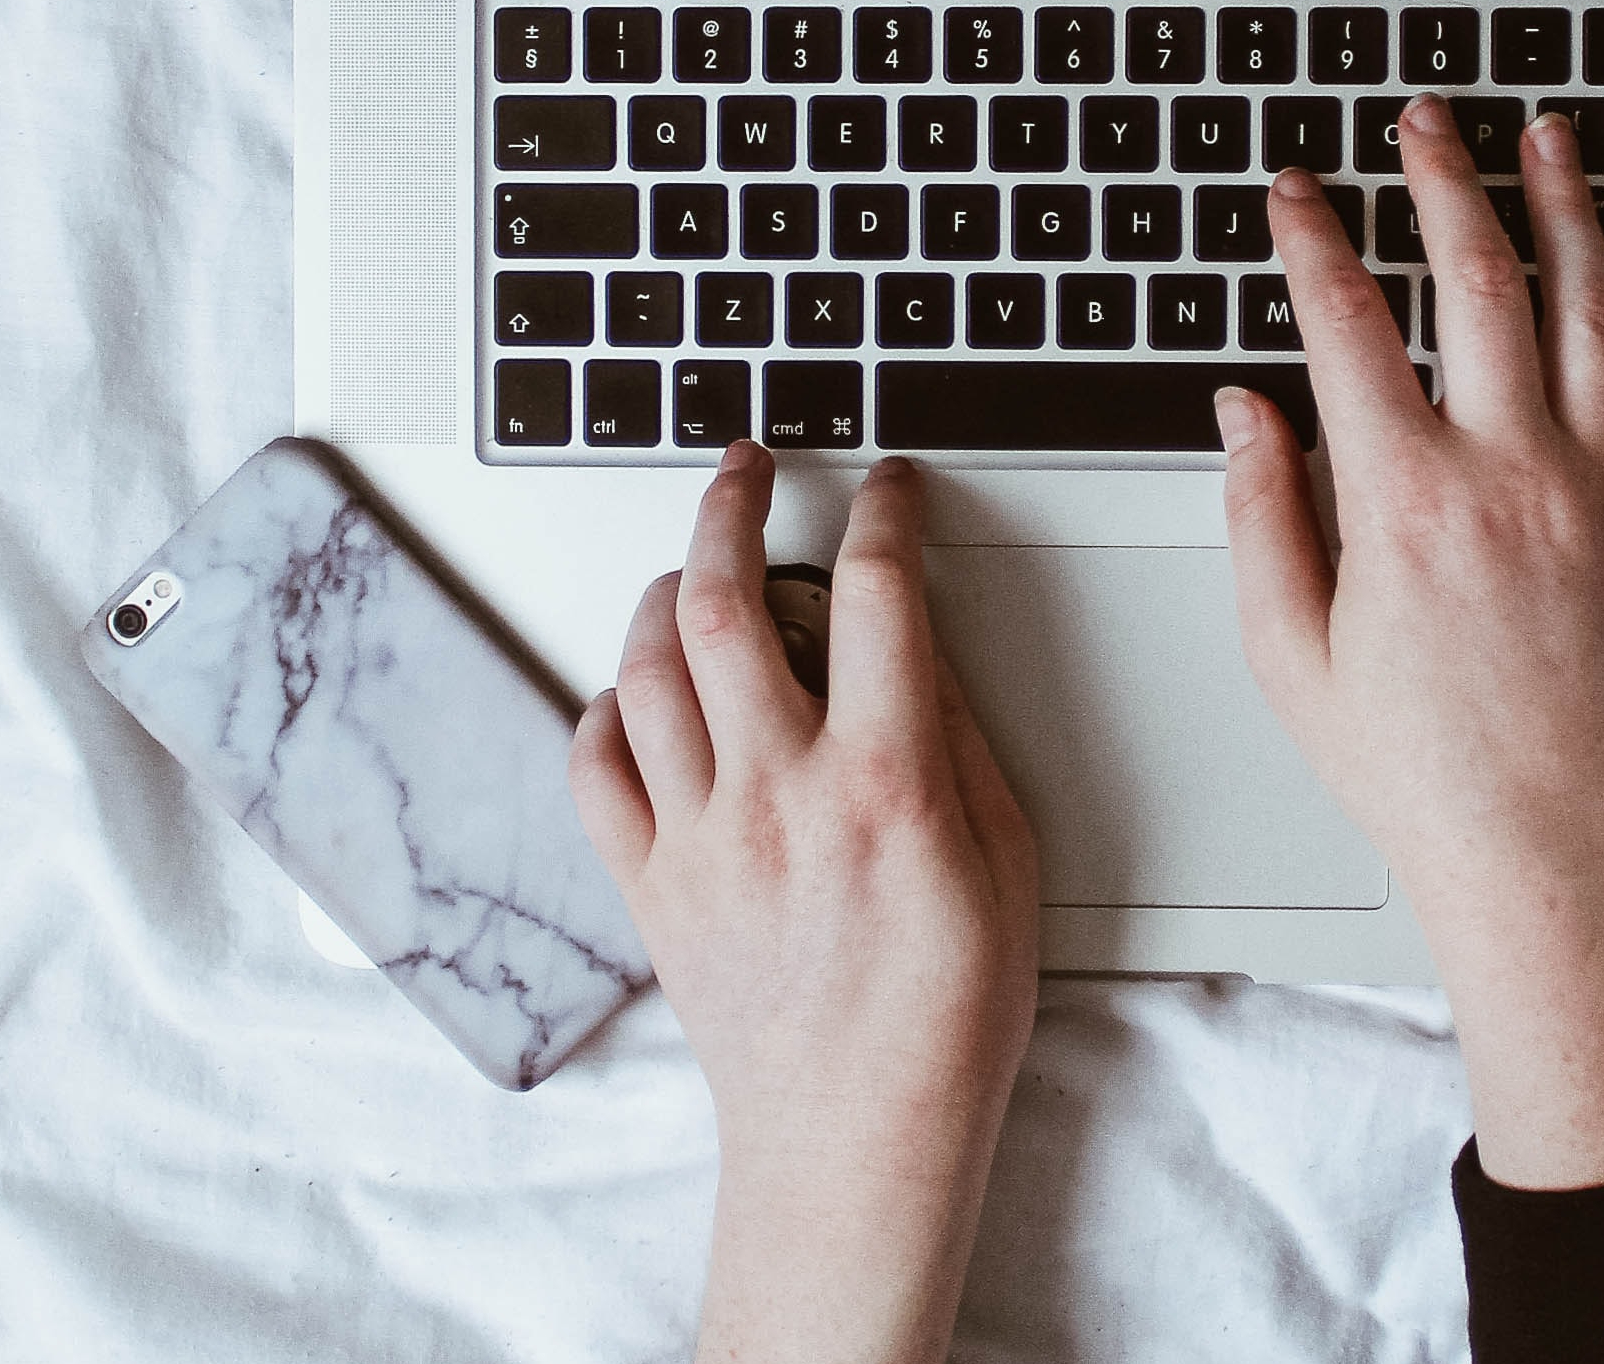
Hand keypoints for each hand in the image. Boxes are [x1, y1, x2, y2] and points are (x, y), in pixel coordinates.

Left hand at [570, 446, 1037, 1363]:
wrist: (856, 1137)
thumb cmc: (947, 1018)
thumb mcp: (1009, 862)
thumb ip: (958, 741)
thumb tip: (918, 651)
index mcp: (886, 780)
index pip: (877, 593)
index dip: (882, 512)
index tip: (886, 486)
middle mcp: (779, 792)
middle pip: (721, 600)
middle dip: (728, 505)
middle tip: (746, 467)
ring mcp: (700, 836)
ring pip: (646, 666)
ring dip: (663, 593)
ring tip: (690, 570)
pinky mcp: (648, 884)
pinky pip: (594, 764)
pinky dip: (607, 708)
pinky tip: (640, 695)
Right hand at [1217, 91, 1603, 1189]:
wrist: (1553, 851)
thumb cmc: (1424, 775)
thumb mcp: (1292, 657)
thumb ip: (1261, 518)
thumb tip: (1244, 415)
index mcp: (1402, 504)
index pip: (1346, 327)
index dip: (1312, 241)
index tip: (1296, 195)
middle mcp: (1508, 476)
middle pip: (1477, 283)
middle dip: (1441, 183)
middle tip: (1424, 124)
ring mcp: (1597, 491)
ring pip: (1589, 308)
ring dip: (1566, 208)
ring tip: (1549, 139)